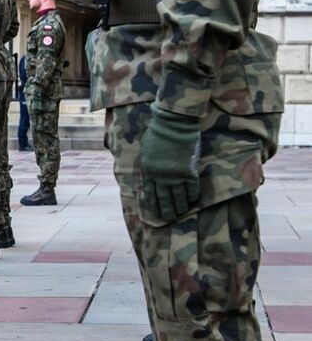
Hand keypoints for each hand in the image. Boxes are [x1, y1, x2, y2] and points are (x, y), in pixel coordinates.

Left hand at [138, 105, 200, 222]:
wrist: (174, 123)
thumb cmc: (158, 132)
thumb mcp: (146, 150)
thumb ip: (148, 165)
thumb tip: (147, 177)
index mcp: (148, 171)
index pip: (149, 193)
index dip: (153, 205)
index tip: (155, 213)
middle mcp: (160, 176)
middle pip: (163, 199)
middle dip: (166, 211)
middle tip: (170, 218)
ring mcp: (175, 175)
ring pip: (178, 197)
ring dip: (180, 207)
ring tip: (182, 213)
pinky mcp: (189, 171)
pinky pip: (192, 189)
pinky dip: (192, 196)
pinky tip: (193, 201)